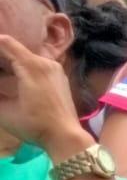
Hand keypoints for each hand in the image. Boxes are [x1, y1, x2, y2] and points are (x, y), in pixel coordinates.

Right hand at [0, 34, 91, 156]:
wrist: (66, 136)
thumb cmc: (34, 125)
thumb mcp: (3, 110)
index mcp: (32, 66)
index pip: (6, 43)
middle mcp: (46, 62)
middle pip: (15, 49)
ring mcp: (55, 68)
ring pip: (26, 56)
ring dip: (8, 61)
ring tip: (0, 74)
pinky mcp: (59, 76)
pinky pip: (36, 65)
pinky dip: (21, 67)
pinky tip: (10, 77)